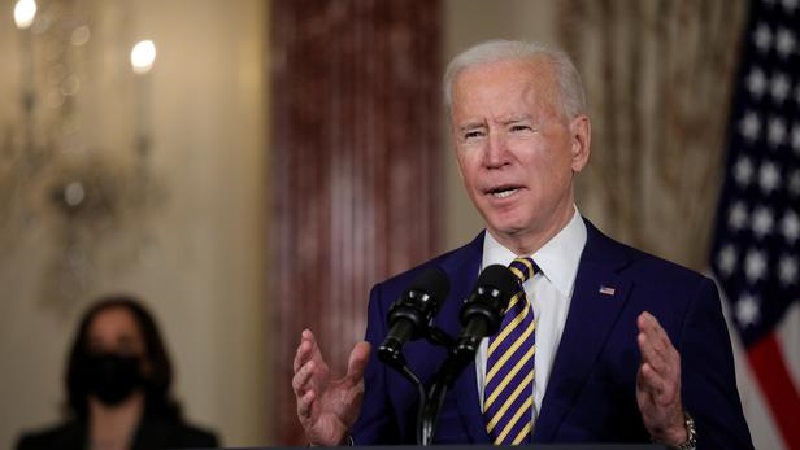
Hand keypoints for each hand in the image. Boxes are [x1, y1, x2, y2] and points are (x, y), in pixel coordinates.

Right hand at [292, 329, 370, 445]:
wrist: (341, 432)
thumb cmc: (342, 406)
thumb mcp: (354, 383)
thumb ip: (357, 365)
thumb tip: (365, 343)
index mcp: (320, 376)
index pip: (311, 357)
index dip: (308, 344)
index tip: (307, 332)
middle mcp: (310, 386)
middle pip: (301, 367)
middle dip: (302, 355)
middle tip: (306, 345)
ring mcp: (307, 401)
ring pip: (299, 386)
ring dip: (304, 375)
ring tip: (311, 366)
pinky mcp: (309, 417)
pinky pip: (305, 408)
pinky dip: (307, 401)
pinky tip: (312, 394)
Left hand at [635, 312, 685, 445]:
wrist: (666, 419)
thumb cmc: (656, 388)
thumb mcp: (651, 366)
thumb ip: (649, 348)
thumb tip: (644, 327)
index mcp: (669, 358)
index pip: (662, 339)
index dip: (654, 327)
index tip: (644, 314)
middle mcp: (671, 367)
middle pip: (660, 347)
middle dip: (651, 333)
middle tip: (642, 319)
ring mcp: (668, 381)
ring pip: (659, 363)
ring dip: (650, 350)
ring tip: (641, 337)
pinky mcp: (664, 396)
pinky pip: (658, 384)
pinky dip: (651, 375)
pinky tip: (645, 367)